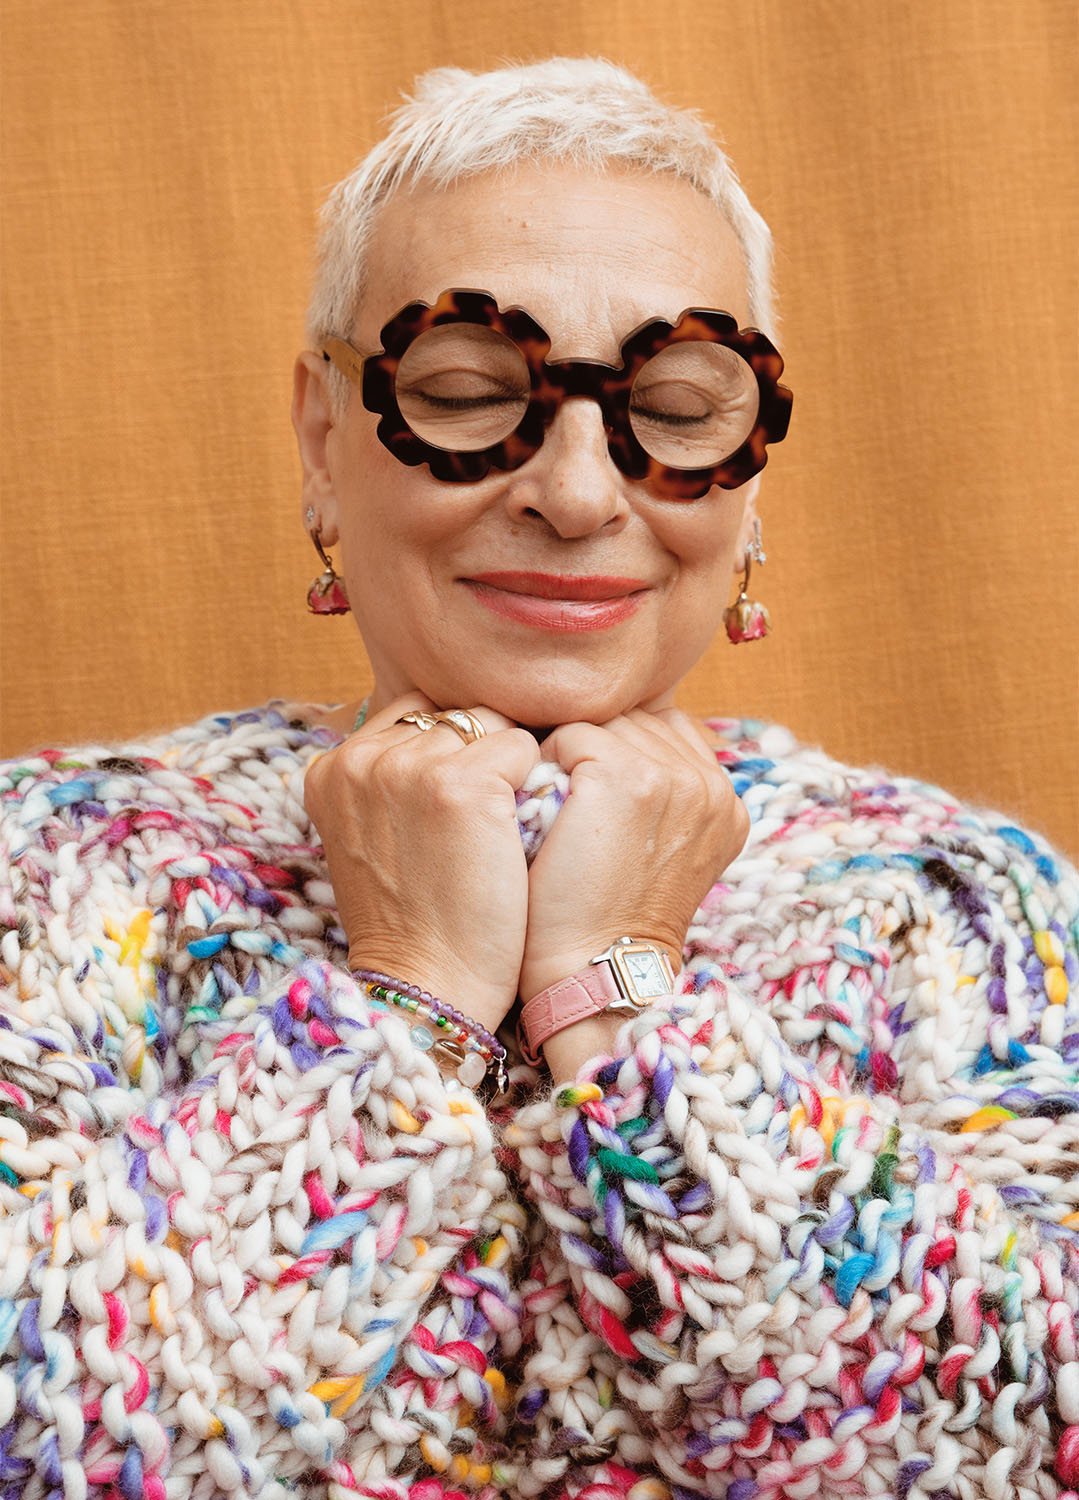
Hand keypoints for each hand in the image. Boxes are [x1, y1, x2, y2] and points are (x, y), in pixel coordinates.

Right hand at [304, 694, 540, 1031]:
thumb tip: (441, 728)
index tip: (455, 807)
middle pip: (452, 713)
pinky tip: (518, 832)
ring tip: (499, 828)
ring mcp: (410, 767)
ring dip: (509, 766)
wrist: (429, 986)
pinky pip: (523, 745)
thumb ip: (388, 779)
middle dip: (479, 753)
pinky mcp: (463, 783)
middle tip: (480, 823)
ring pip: (490, 722)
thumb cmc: (414, 919)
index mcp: (330, 768)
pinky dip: (534, 783)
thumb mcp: (371, 836)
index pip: (412, 712)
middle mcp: (362, 757)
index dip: (449, 751)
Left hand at [520, 709, 748, 1069]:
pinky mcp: (627, 775)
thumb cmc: (607, 919)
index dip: (616, 754)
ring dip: (569, 757)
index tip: (593, 803)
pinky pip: (569, 735)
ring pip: (602, 723)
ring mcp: (673, 776)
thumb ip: (661, 796)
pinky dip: (546, 766)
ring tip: (560, 813)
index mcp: (726, 803)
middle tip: (572, 810)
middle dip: (594, 750)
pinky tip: (546, 814)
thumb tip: (622, 742)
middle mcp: (711, 784)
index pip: (662, 730)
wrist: (591, 971)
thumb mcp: (660, 856)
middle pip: (633, 720)